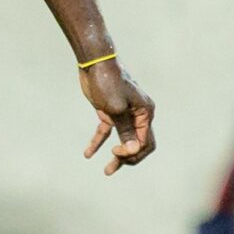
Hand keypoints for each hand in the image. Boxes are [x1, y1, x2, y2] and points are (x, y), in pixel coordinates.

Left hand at [79, 57, 155, 173]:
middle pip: (137, 144)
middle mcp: (138, 114)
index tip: (115, 151)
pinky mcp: (109, 111)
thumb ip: (125, 131)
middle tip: (110, 169)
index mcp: (146, 113)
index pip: (145, 142)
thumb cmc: (108, 82)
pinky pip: (106, 131)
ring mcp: (124, 113)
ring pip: (123, 140)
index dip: (132, 152)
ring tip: (107, 171)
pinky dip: (99, 142)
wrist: (94, 62)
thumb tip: (134, 150)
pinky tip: (88, 153)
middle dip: (126, 158)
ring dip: (116, 155)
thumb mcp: (116, 109)